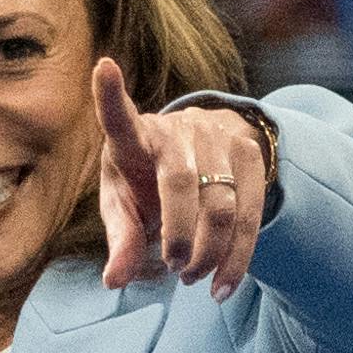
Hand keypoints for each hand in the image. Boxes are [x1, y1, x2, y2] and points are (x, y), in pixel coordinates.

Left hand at [93, 59, 268, 296]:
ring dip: (209, 252)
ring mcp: (217, 138)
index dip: (109, 94)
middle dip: (179, 235)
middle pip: (180, 182)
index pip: (118, 115)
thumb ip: (120, 239)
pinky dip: (237, 257)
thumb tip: (114, 282)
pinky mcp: (250, 155)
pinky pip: (249, 214)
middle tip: (174, 270)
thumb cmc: (146, 183)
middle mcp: (177, 130)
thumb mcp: (124, 206)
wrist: (200, 158)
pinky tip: (223, 285)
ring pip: (221, 204)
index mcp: (135, 137)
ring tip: (192, 279)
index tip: (103, 67)